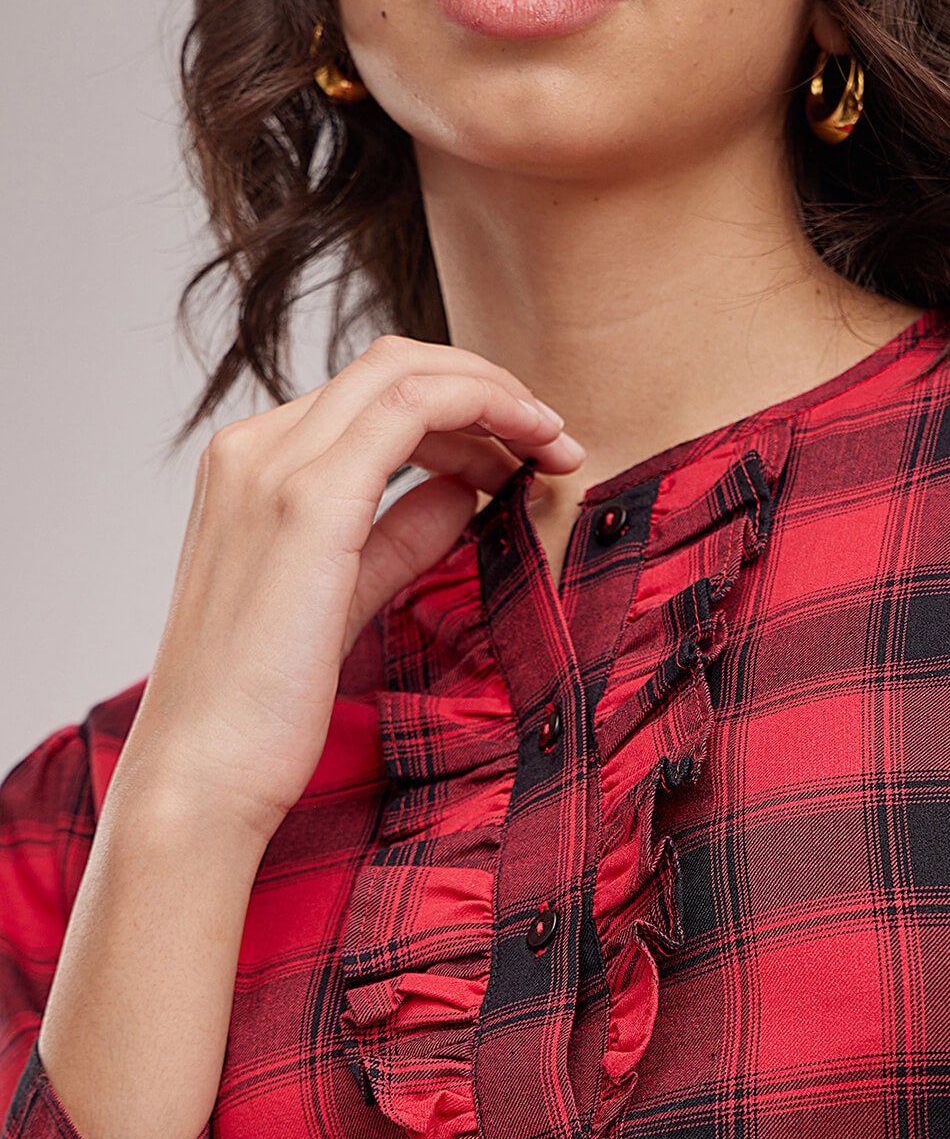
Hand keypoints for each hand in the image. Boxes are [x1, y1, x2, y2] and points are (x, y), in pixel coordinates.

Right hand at [117, 337, 584, 843]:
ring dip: (497, 396)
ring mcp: (275, 466)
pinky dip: (484, 411)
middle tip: (556, 439)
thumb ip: (396, 537)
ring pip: (407, 372)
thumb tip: (460, 492)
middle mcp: (253, 447)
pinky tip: (529, 453)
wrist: (203, 771)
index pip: (371, 396)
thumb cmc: (263, 707)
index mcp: (251, 466)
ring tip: (556, 445)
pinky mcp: (310, 501)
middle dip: (488, 390)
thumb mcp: (344, 597)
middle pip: (393, 367)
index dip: (461, 411)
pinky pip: (414, 410)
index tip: (522, 455)